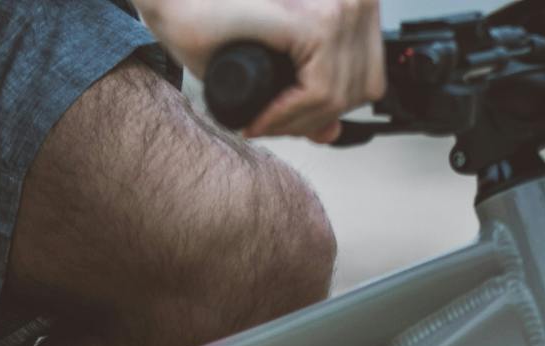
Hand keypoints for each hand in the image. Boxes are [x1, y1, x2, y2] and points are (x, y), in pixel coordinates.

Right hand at [138, 0, 385, 142]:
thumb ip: (308, 95)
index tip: (282, 121)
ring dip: (298, 121)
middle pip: (363, 89)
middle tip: (269, 124)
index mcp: (353, 3)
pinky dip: (288, 115)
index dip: (330, 111)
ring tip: (261, 121)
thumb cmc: (214, 24)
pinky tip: (259, 117)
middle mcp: (355, 0)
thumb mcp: (274, 69)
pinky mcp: (319, 22)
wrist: (175, 2)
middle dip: (316, 119)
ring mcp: (341, 8)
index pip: (368, 76)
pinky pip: (320, 92)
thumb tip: (333, 132)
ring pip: (341, 96)